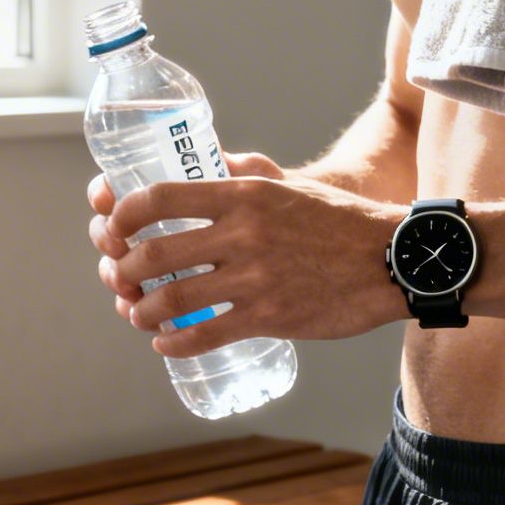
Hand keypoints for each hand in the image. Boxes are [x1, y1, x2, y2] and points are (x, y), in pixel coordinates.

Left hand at [88, 155, 403, 357]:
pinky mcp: (269, 316)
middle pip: (155, 253)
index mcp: (243, 194)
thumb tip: (211, 161)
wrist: (392, 259)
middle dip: (123, 270)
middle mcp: (243, 233)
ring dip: (142, 311)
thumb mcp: (288, 185)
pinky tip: (166, 344)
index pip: (160, 197)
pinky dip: (174, 343)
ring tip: (139, 314)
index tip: (112, 228)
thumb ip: (246, 174)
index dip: (123, 215)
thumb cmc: (339, 222)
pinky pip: (205, 335)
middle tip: (120, 279)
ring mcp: (255, 278)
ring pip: (173, 299)